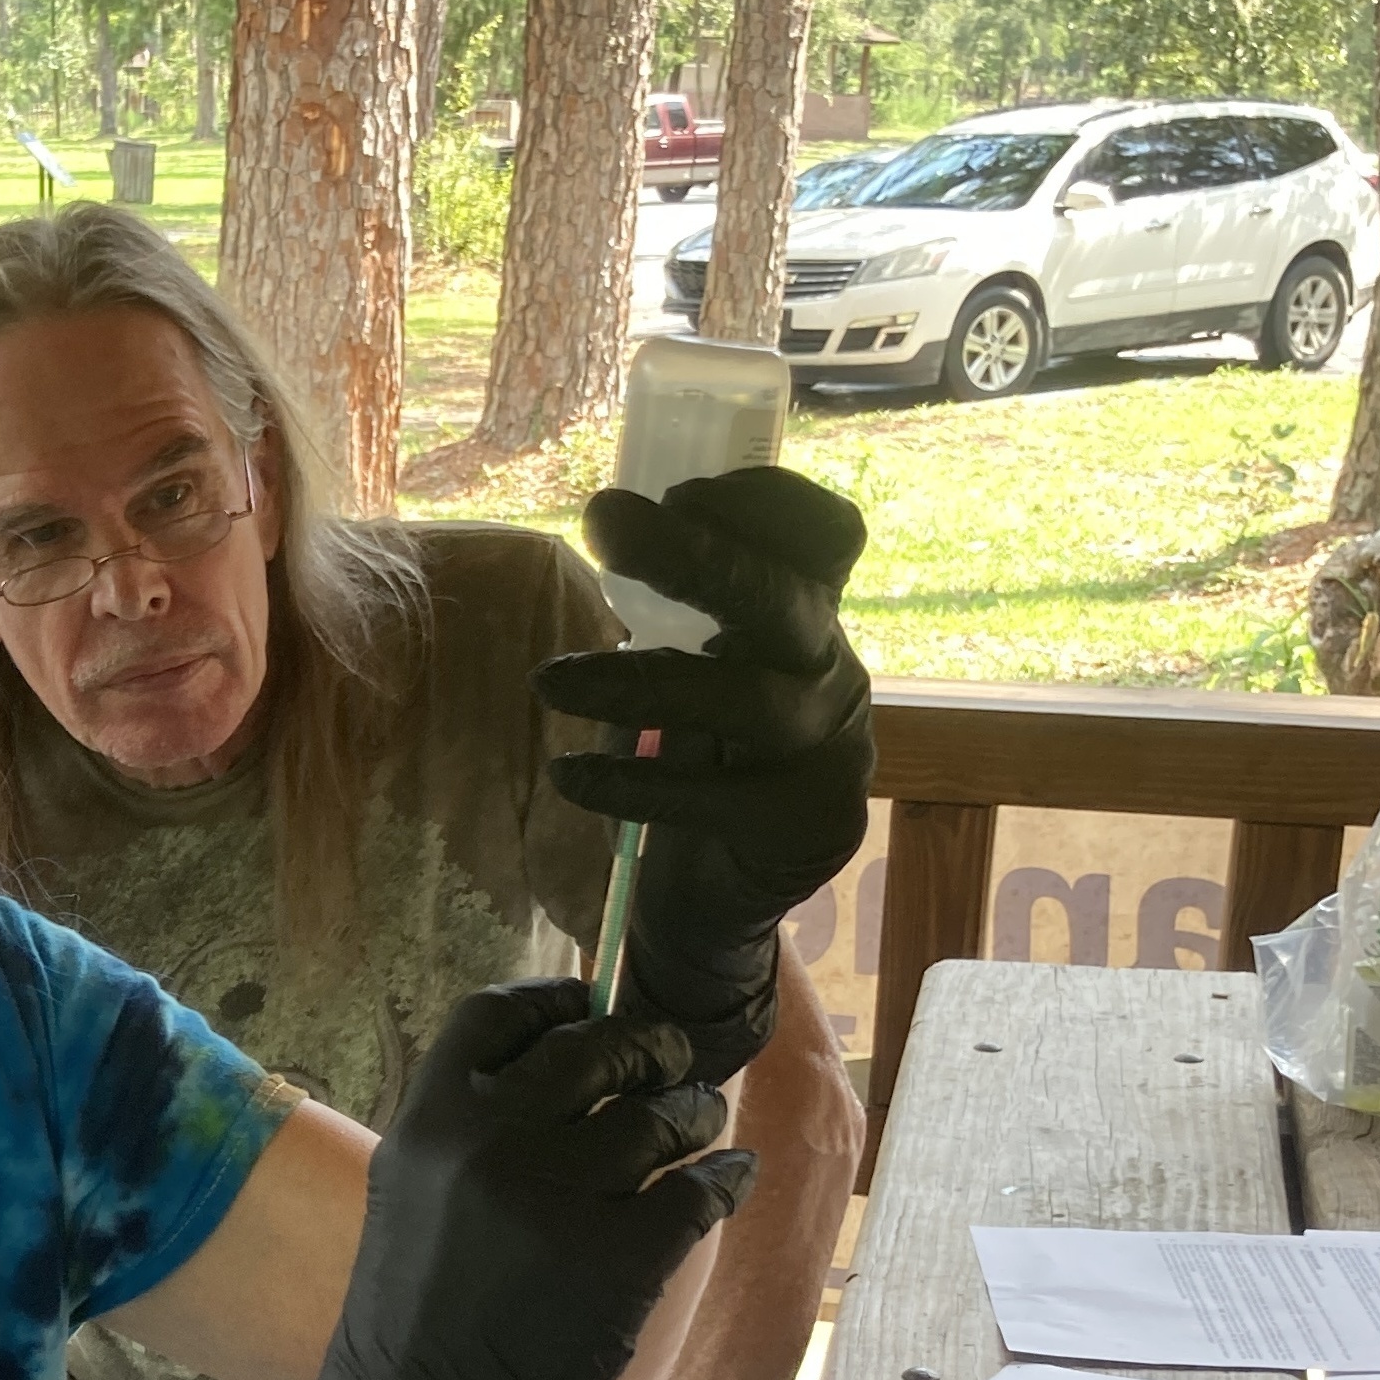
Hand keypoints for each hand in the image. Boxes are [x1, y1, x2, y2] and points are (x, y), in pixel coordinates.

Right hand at [185, 985, 753, 1379]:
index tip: (592, 1000)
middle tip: (673, 1062)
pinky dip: (724, 1182)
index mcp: (427, 1120)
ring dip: (694, 1114)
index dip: (557, 999)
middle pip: (597, 1046)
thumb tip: (564, 1070)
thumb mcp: (412, 1200)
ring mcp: (559, 1197)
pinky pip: (699, 1190)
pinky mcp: (621, 1258)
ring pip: (660, 1114)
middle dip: (649, 1046)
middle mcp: (491, 1141)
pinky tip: (729, 1183)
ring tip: (701, 1127)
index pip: (499, 1013)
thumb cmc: (409, 1329)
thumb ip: (471, 1133)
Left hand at [538, 466, 872, 1072]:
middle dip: (696, 556)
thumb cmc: (710, 755)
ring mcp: (826, 751)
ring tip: (548, 681)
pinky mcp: (796, 824)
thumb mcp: (709, 665)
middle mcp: (831, 672)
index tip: (679, 491)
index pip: (824, 536)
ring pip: (744, 701)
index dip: (765, 502)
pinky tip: (567, 776)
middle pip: (782, 598)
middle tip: (604, 520)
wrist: (733, 888)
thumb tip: (616, 523)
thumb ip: (689, 607)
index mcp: (812, 619)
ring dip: (637, 681)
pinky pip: (710, 797)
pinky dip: (630, 783)